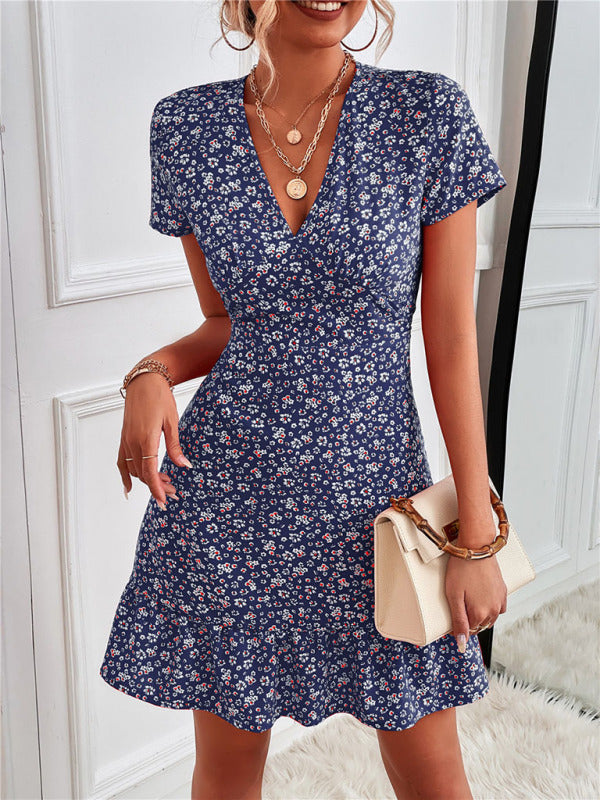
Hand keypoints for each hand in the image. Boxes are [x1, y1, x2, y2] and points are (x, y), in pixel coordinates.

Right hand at [116, 372, 192, 507]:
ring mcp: (126, 440)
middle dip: (157, 486)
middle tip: (174, 493)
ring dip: (146, 481)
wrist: (144, 381)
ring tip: (164, 484)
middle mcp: (132, 442)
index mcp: (146, 439)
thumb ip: (175, 446)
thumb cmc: (160, 398)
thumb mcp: (172, 422)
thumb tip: (184, 465)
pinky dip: (124, 476)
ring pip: (133, 470)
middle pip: (143, 474)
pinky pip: (121, 462)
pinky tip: (129, 488)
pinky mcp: (124, 438)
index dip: (157, 488)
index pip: (150, 472)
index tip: (165, 500)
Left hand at [445, 552, 506, 653]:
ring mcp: (500, 600)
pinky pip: (497, 607)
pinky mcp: (503, 591)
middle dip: (470, 620)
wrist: (477, 548)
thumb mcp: (454, 596)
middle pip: (480, 625)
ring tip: (468, 599)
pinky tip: (480, 595)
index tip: (453, 612)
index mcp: (482, 613)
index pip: (469, 631)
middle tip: (459, 603)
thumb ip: (458, 621)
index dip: (459, 624)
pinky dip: (489, 606)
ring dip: (480, 614)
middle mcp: (495, 610)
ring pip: (490, 617)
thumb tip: (462, 643)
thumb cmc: (462, 569)